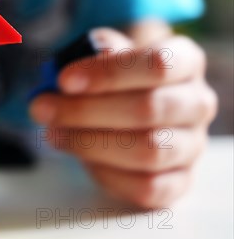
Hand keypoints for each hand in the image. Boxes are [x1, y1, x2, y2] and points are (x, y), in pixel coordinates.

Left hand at [30, 20, 217, 208]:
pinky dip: (106, 174)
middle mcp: (197, 103)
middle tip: (41, 108)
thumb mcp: (105, 53)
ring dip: (89, 143)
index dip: (108, 73)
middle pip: (148, 109)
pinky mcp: (179, 182)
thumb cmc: (116, 78)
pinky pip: (146, 187)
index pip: (158, 64)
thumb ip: (95, 51)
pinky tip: (81, 157)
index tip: (63, 80)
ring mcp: (191, 146)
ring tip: (53, 133)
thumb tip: (76, 67)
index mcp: (185, 62)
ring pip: (147, 151)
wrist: (128, 109)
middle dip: (86, 110)